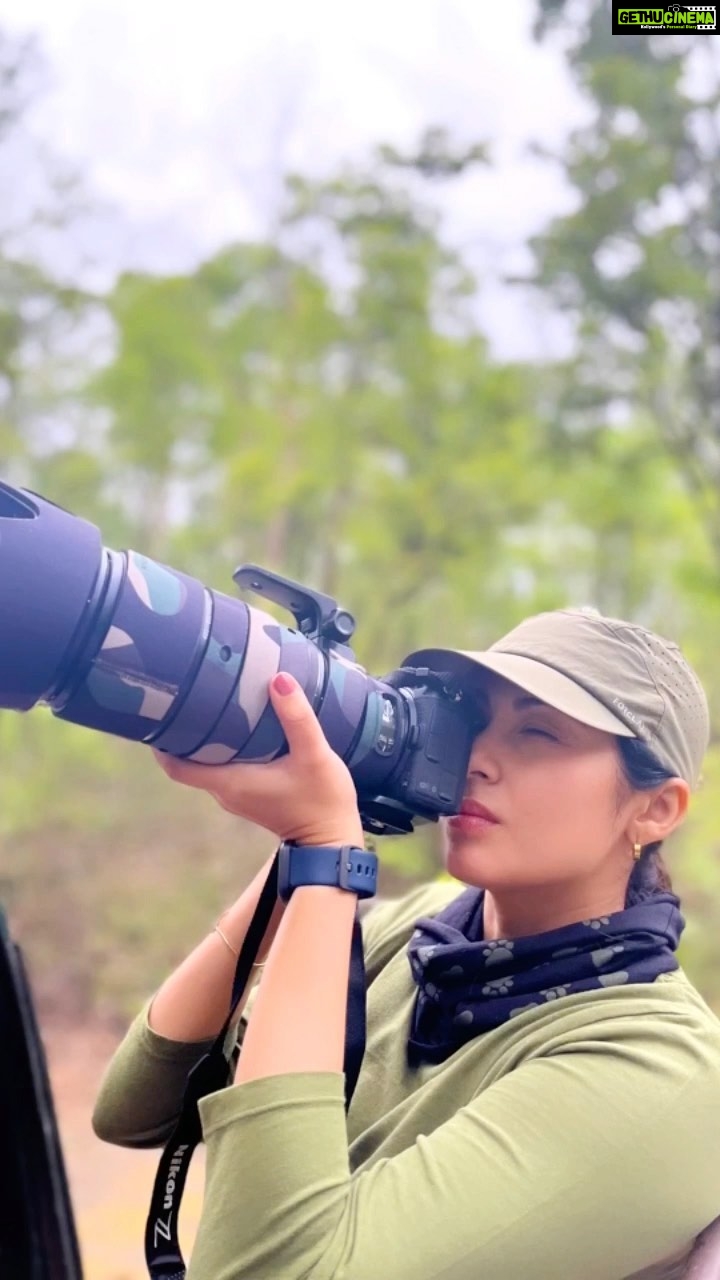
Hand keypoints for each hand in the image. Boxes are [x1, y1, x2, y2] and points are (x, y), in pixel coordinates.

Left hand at [152, 672, 363, 846]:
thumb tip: (278, 679)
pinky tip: (237, 725)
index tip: (158, 711)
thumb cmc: (323, 801)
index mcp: (230, 783)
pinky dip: (222, 748)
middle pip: (187, 761)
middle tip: (184, 694)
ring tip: (209, 702)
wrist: (332, 843)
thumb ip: (297, 718)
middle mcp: (225, 792)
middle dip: (182, 731)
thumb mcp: (315, 756)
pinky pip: (223, 768)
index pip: (176, 767)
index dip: (161, 743)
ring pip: (205, 764)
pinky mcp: (249, 795)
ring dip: (203, 738)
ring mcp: (236, 796)